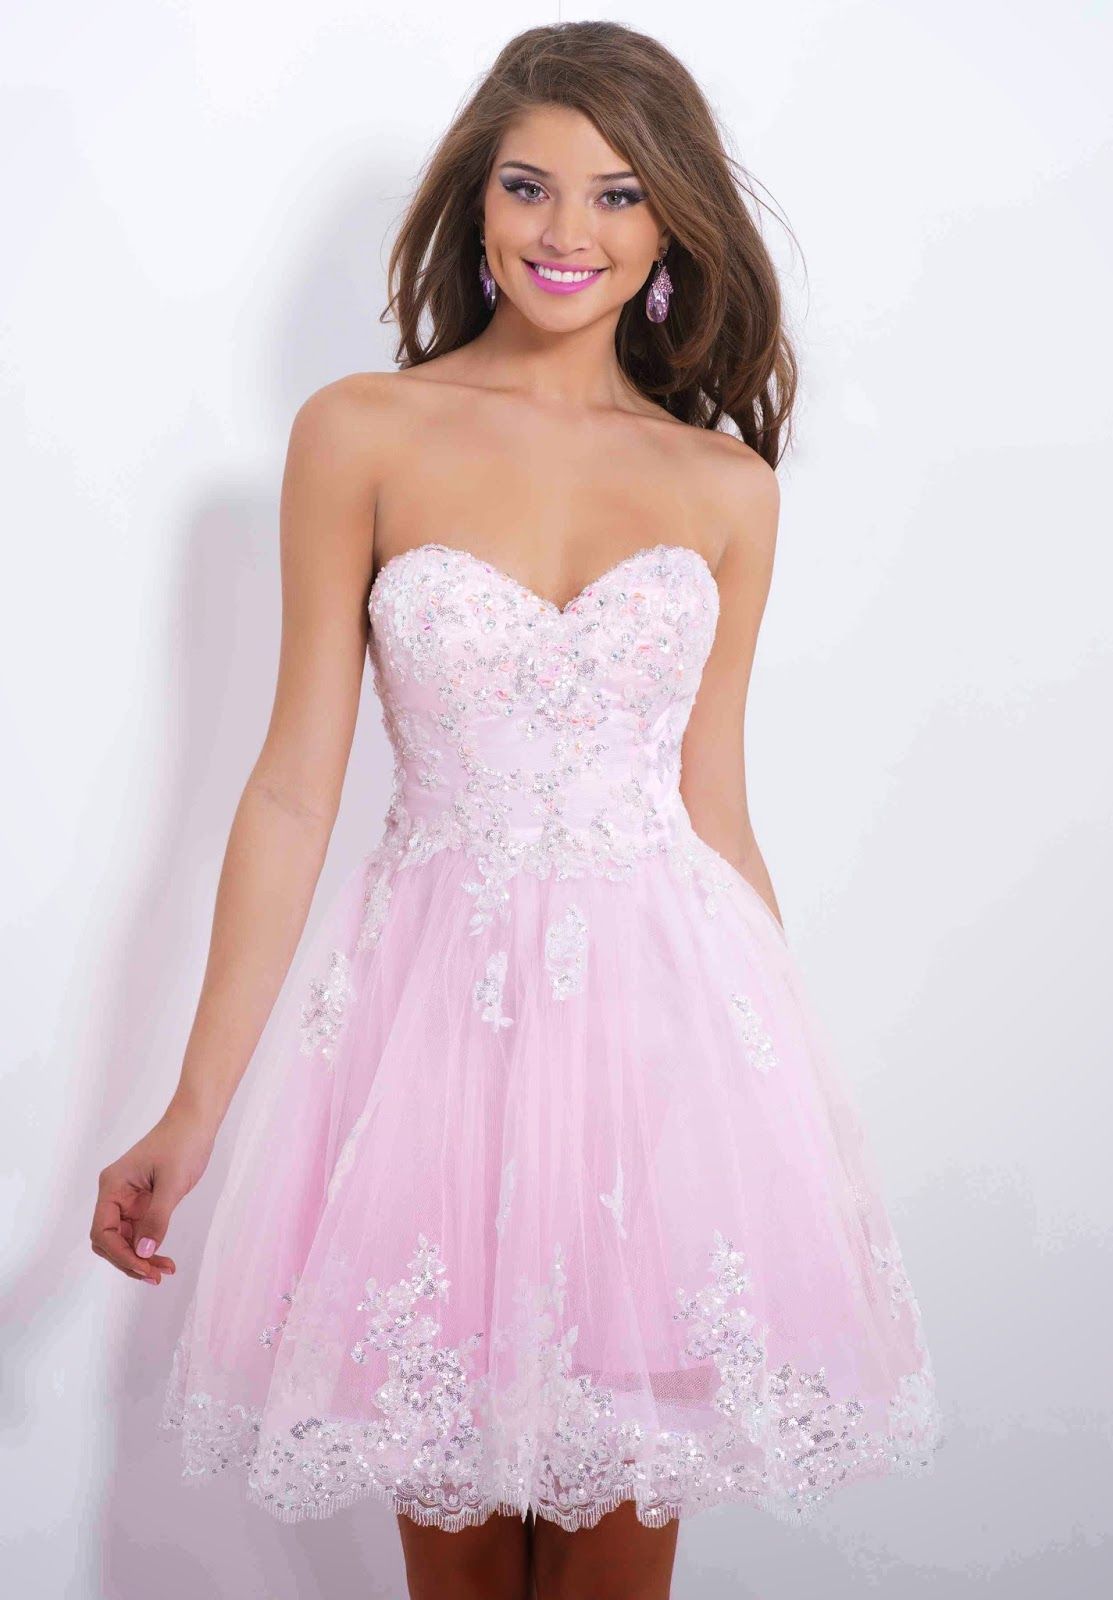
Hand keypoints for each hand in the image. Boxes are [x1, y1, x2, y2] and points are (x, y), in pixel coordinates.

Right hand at [91, 1105, 215, 1285]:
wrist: (196, 1123)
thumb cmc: (182, 1144)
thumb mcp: (171, 1184)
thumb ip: (156, 1219)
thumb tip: (143, 1254)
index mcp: (112, 1186)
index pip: (103, 1231)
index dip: (120, 1254)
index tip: (145, 1267)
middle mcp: (115, 1195)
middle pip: (110, 1241)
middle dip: (129, 1261)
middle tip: (156, 1276)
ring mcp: (129, 1200)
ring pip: (125, 1240)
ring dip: (141, 1259)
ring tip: (164, 1271)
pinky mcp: (144, 1203)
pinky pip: (140, 1233)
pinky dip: (149, 1248)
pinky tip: (163, 1260)